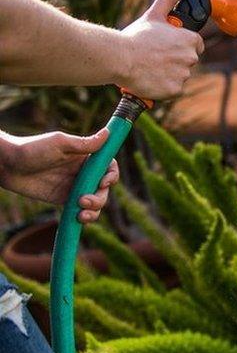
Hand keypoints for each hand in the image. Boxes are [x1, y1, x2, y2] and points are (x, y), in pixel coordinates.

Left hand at [0, 129, 119, 223]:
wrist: (7, 165)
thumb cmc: (31, 149)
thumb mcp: (60, 144)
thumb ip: (85, 144)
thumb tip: (108, 133)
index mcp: (85, 158)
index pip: (108, 168)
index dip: (111, 176)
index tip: (103, 182)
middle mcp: (83, 173)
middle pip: (104, 189)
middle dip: (99, 198)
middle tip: (84, 201)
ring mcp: (74, 187)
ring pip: (95, 202)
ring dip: (94, 210)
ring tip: (80, 213)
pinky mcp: (64, 200)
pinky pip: (80, 211)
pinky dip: (83, 217)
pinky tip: (77, 218)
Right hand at [117, 0, 204, 98]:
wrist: (121, 58)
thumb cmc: (136, 36)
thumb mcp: (153, 15)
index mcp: (189, 40)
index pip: (196, 44)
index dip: (183, 45)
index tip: (170, 46)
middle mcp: (190, 58)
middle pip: (188, 60)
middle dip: (175, 59)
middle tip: (155, 56)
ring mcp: (183, 75)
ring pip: (180, 75)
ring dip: (169, 73)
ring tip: (150, 67)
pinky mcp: (175, 90)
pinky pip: (173, 89)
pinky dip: (164, 86)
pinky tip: (151, 78)